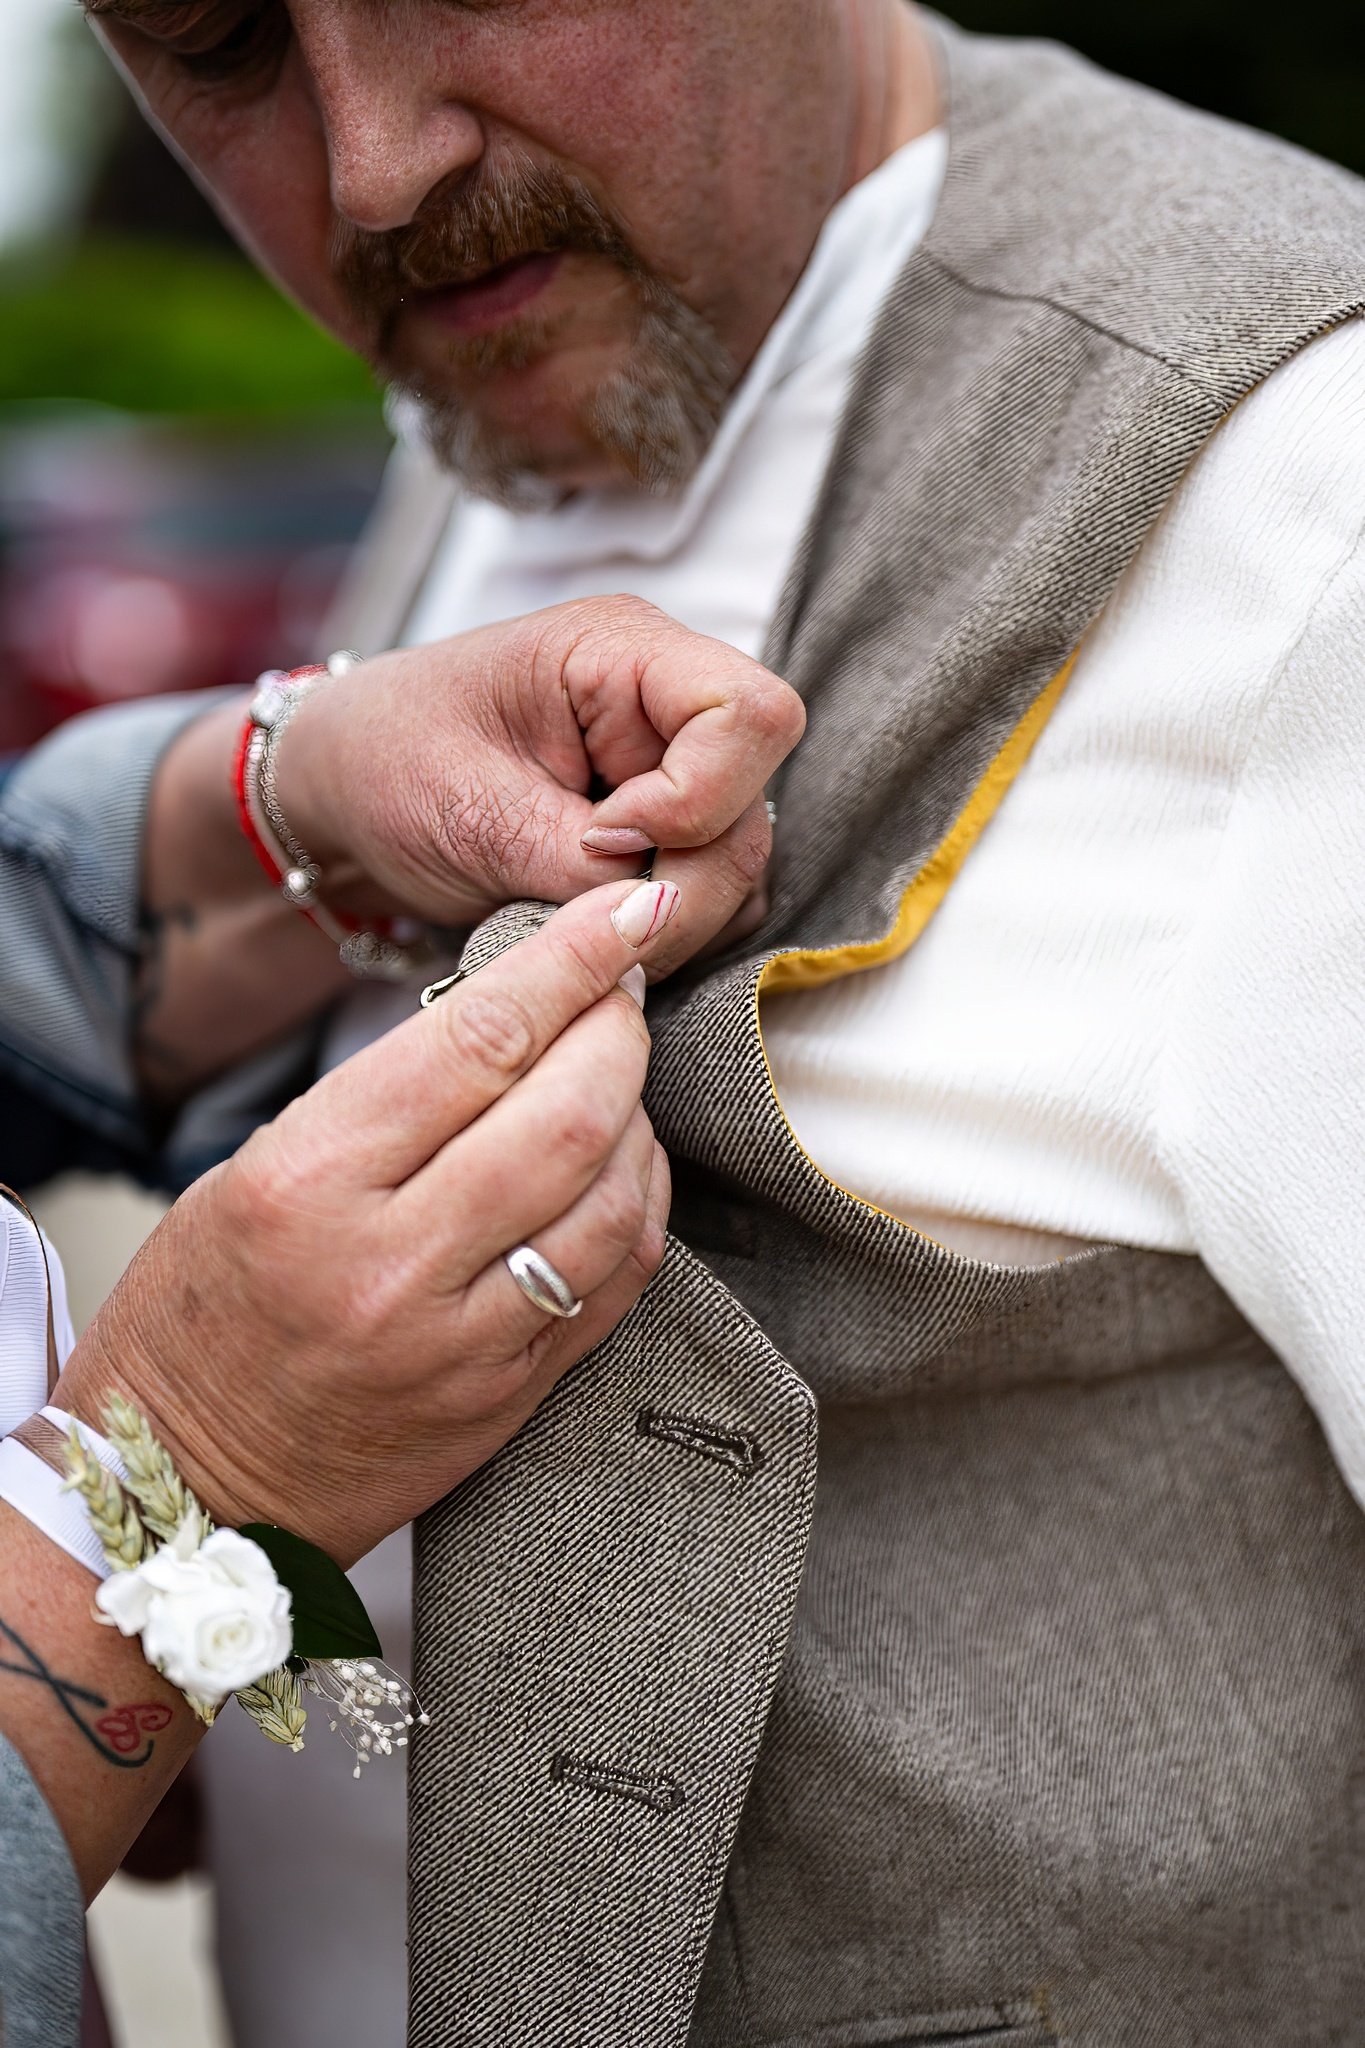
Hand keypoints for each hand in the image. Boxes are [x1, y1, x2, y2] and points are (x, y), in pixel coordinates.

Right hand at [58, 880, 673, 1564]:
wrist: (192, 1487)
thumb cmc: (208, 1313)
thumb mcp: (258, 1171)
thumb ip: (391, 1099)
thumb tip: (521, 1016)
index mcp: (310, 1181)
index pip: (478, 1040)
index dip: (574, 960)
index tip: (628, 912)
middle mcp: (391, 1262)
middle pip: (568, 1112)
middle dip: (620, 1030)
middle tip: (626, 993)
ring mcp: (460, 1341)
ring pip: (611, 1197)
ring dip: (638, 1117)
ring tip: (617, 1080)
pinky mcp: (507, 1396)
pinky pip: (619, 1281)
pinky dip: (640, 1203)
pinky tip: (624, 1166)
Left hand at [277, 594, 804, 974]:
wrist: (338, 790)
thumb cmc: (384, 764)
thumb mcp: (469, 815)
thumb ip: (578, 869)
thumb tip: (662, 915)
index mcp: (621, 651)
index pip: (749, 712)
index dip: (699, 798)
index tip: (604, 840)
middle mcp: (663, 700)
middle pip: (753, 801)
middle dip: (685, 881)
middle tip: (589, 917)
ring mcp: (669, 766)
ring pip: (742, 860)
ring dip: (673, 914)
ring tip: (574, 921)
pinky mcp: (662, 825)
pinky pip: (711, 891)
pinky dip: (661, 926)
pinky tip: (587, 922)